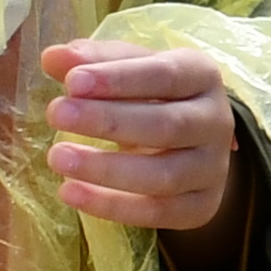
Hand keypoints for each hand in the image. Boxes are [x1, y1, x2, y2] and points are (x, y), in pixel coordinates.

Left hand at [42, 37, 239, 240]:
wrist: (191, 142)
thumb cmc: (152, 95)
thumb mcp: (127, 68)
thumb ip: (93, 61)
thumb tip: (53, 58)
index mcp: (202, 76)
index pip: (165, 75)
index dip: (119, 79)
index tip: (72, 82)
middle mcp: (217, 122)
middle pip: (167, 125)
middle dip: (108, 121)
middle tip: (56, 114)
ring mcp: (214, 168)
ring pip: (164, 175)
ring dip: (106, 169)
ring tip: (57, 157)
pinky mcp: (202, 205)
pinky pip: (158, 213)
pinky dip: (111, 206)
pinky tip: (70, 192)